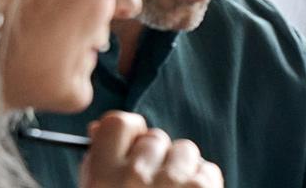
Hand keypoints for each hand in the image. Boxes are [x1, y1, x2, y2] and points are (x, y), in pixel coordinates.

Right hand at [78, 111, 223, 187]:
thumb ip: (98, 163)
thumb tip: (99, 127)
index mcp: (103, 177)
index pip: (119, 123)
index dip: (128, 133)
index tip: (131, 145)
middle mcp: (136, 176)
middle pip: (155, 137)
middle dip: (156, 157)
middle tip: (151, 185)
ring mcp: (173, 181)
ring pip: (184, 149)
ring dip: (180, 168)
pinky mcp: (203, 187)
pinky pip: (207, 168)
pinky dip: (201, 183)